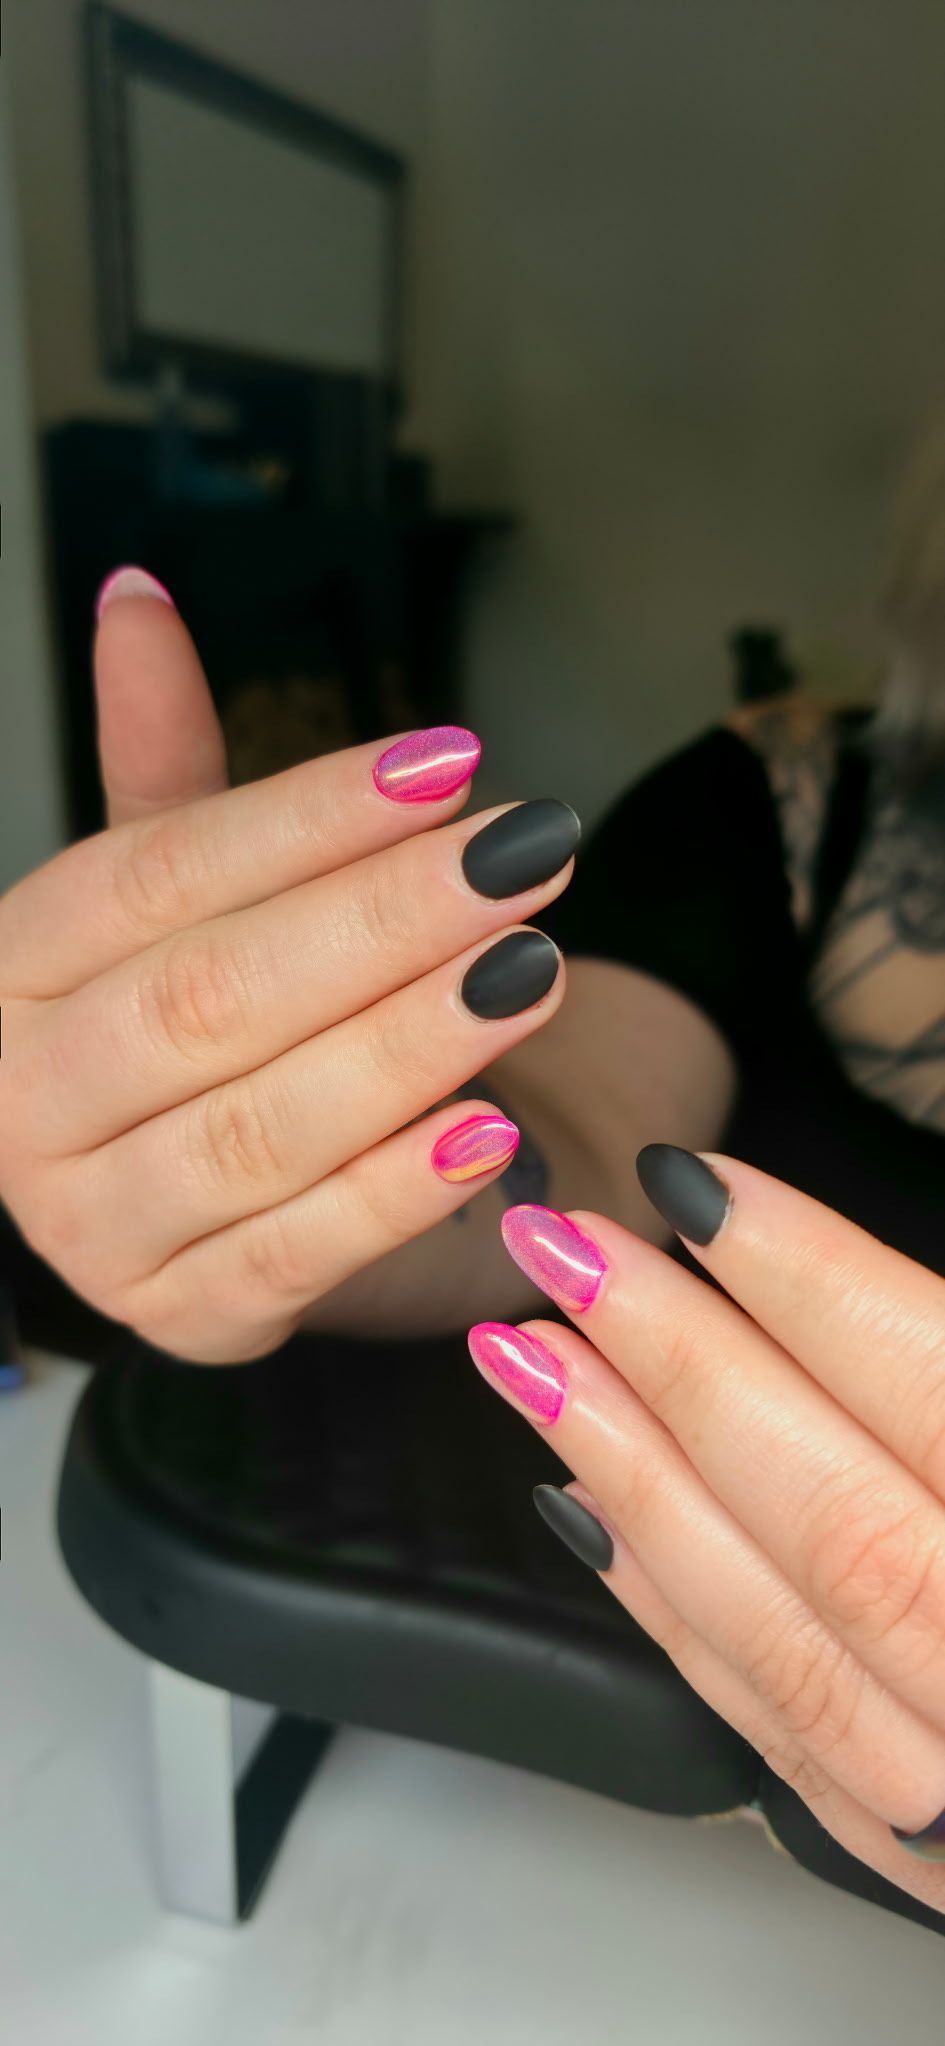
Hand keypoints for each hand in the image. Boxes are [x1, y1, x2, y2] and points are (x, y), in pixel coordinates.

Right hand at [0, 574, 576, 1360]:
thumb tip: (137, 595)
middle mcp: (27, 1101)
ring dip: (409, 1047)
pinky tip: (492, 1128)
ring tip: (533, 970)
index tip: (451, 763)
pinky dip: (397, 1192)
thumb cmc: (190, 1018)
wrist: (190, 1197)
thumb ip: (164, 764)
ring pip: (259, 1128)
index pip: (157, 874)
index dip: (308, 816)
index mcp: (14, 972)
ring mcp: (96, 1225)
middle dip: (383, 922)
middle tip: (525, 858)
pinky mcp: (186, 1317)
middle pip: (209, 997)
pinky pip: (299, 1255)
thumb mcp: (168, 896)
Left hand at [471, 1150, 944, 1914]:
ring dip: (638, 1481)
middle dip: (682, 1368)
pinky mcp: (937, 1865)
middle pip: (839, 1515)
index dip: (809, 1284)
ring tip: (532, 1360)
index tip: (695, 1186)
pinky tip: (588, 1512)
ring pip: (788, 1629)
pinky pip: (781, 1732)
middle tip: (564, 1250)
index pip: (939, 1398)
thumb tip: (851, 1282)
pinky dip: (674, 1617)